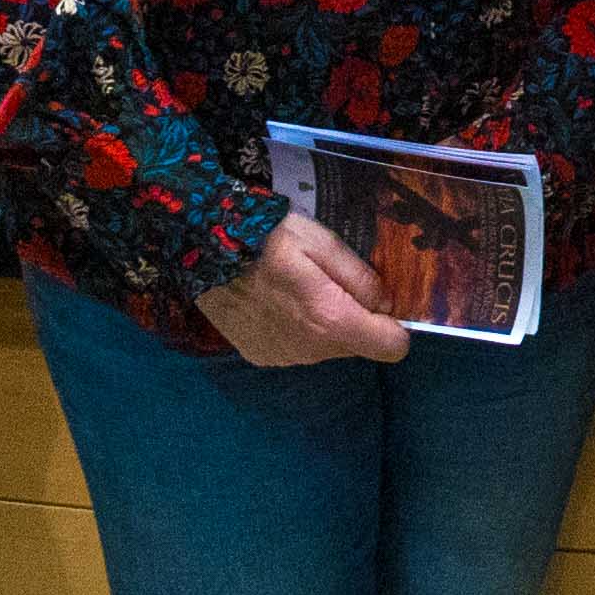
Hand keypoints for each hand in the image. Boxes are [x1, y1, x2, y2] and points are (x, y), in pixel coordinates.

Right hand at [196, 210, 409, 366]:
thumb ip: (359, 277)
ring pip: (326, 347)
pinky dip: (296, 330)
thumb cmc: (268, 237)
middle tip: (331, 281)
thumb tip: (385, 304)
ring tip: (300, 287)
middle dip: (354, 318)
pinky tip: (277, 302)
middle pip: (356, 345)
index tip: (377, 299)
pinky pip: (297, 349)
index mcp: (331, 321)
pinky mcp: (259, 356)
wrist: (203, 249)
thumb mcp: (323, 243)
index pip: (391, 347)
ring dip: (324, 324)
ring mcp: (281, 358)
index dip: (392, 323)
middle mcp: (309, 350)